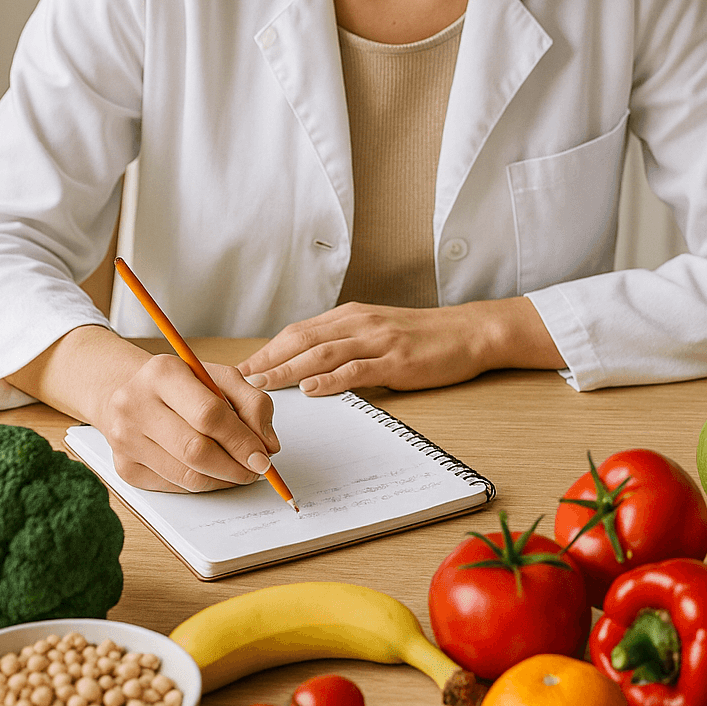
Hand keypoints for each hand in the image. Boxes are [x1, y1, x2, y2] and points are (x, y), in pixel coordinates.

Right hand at [8, 325, 278, 492]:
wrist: (126, 393)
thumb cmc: (179, 385)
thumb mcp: (219, 377)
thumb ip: (253, 402)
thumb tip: (269, 444)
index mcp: (162, 372)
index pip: (209, 414)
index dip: (242, 441)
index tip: (264, 457)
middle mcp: (135, 404)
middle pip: (196, 450)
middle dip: (235, 467)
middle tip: (256, 470)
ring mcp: (125, 439)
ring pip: (186, 476)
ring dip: (222, 480)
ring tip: (239, 471)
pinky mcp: (125, 468)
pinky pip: (174, 487)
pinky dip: (201, 484)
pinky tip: (212, 471)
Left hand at [236, 297, 563, 396]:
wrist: (469, 332)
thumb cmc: (423, 337)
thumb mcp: (377, 332)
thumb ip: (346, 344)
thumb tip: (309, 369)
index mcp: (350, 315)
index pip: (298, 332)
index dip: (267, 350)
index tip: (242, 370)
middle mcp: (359, 322)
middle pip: (301, 340)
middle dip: (267, 360)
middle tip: (237, 382)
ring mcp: (378, 339)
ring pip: (322, 353)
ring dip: (288, 371)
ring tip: (261, 387)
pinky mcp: (397, 360)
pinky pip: (357, 369)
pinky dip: (331, 380)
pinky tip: (311, 390)